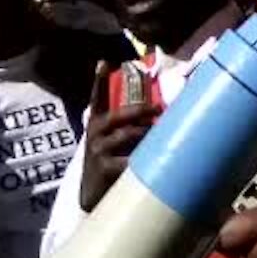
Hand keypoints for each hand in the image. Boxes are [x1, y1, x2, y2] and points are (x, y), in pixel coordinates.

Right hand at [79, 62, 157, 211]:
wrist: (93, 195)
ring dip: (148, 135)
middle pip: (122, 115)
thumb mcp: (111, 141)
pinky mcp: (106, 168)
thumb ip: (126, 126)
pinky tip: (156, 162)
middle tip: (160, 108)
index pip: (97, 98)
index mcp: (96, 123)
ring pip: (131, 134)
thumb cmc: (110, 162)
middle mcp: (95, 133)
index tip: (103, 62)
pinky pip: (133, 158)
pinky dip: (147, 158)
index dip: (99, 81)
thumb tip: (159, 110)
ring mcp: (99, 150)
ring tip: (162, 138)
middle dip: (143, 110)